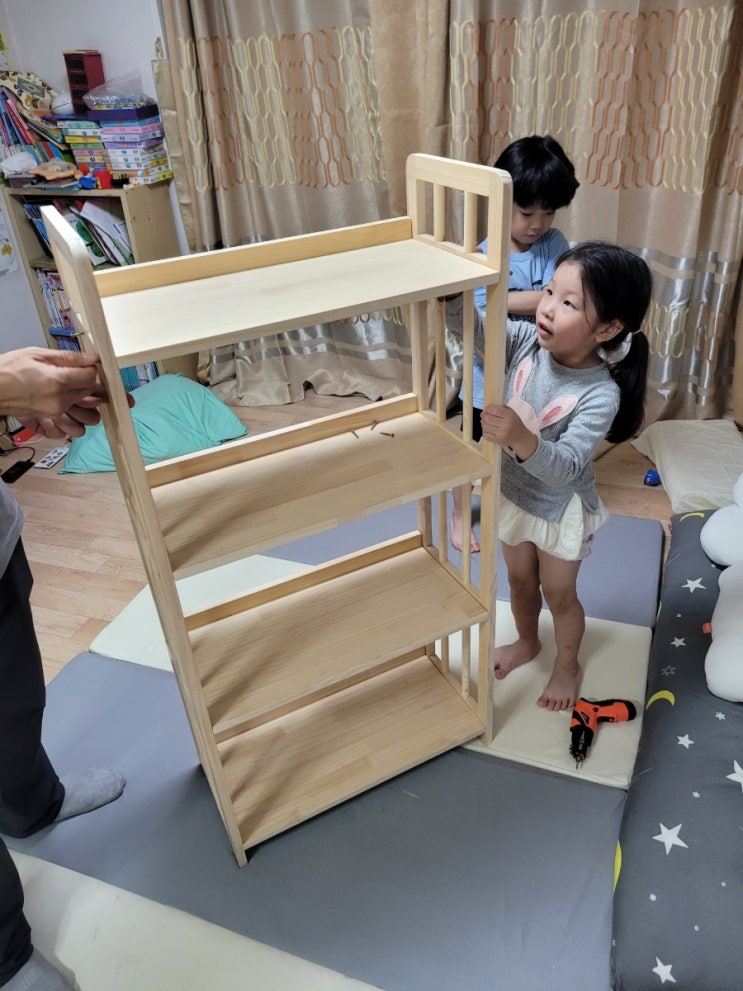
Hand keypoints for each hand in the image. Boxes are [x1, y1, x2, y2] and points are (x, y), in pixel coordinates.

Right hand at [1, 347, 132, 438]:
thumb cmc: (9, 369)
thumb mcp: (38, 354)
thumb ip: (68, 358)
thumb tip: (91, 358)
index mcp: (58, 381)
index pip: (91, 377)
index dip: (90, 369)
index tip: (84, 364)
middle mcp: (60, 400)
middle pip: (91, 393)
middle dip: (88, 383)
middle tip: (77, 374)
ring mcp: (55, 413)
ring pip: (87, 413)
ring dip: (86, 402)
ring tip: (75, 390)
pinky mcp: (50, 419)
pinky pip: (72, 423)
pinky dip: (73, 415)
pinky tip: (67, 404)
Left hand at [481, 404, 536, 459]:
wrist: (520, 437)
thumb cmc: (514, 423)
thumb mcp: (512, 412)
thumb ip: (502, 407)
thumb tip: (488, 406)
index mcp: (509, 416)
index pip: (495, 410)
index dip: (488, 408)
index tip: (486, 409)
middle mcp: (505, 425)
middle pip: (488, 418)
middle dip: (483, 415)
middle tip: (483, 414)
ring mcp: (501, 434)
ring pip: (485, 427)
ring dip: (483, 423)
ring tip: (484, 421)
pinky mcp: (498, 440)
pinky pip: (485, 435)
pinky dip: (484, 431)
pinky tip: (487, 429)